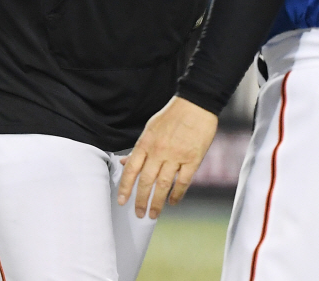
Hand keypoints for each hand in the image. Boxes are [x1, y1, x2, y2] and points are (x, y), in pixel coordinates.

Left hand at [117, 96, 217, 218]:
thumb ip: (139, 148)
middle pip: (146, 181)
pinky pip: (183, 182)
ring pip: (163, 185)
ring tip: (153, 214)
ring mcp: (176, 156)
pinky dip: (177, 195)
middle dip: (140, 200)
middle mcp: (159, 151)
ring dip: (157, 202)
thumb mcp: (150, 128)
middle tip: (139, 213)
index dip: (125, 188)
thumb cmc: (173, 114)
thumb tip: (125, 162)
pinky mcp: (193, 159)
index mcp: (146, 142)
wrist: (196, 103)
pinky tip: (172, 202)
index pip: (131, 170)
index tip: (122, 201)